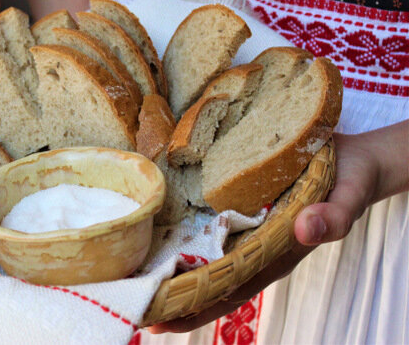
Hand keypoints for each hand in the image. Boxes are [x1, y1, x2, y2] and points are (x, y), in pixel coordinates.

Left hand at [149, 121, 408, 333]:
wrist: (349, 158)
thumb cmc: (348, 182)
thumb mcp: (347, 198)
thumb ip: (331, 217)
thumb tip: (304, 230)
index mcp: (274, 256)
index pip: (230, 291)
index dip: (195, 308)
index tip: (159, 320)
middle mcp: (253, 248)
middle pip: (207, 279)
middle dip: (170, 292)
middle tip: (128, 299)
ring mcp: (243, 229)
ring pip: (202, 254)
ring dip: (169, 263)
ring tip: (128, 269)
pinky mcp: (236, 206)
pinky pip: (206, 223)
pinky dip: (181, 229)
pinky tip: (154, 226)